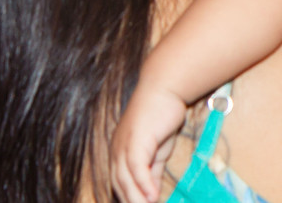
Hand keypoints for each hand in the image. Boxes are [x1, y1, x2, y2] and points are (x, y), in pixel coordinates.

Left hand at [110, 81, 187, 202]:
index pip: (118, 182)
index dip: (127, 197)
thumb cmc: (161, 116)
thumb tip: (153, 195)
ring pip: (125, 180)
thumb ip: (152, 172)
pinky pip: (136, 168)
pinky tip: (153, 196)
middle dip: (130, 201)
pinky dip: (143, 184)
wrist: (165, 89)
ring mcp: (123, 145)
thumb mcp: (158, 150)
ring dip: (136, 198)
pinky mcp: (135, 140)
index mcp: (119, 151)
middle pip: (118, 184)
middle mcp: (116, 150)